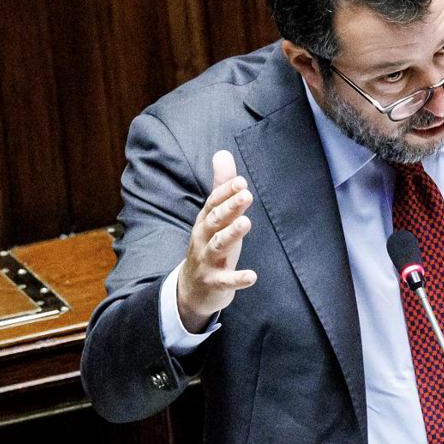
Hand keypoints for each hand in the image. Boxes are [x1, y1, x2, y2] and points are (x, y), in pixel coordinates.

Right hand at [177, 151, 256, 331]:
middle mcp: (204, 239)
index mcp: (205, 222)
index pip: (214, 203)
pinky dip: (238, 279)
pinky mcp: (215, 283)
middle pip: (215, 221)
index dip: (226, 192)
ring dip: (231, 234)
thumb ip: (221, 187)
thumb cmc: (209, 246)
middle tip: (246, 194)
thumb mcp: (215, 217)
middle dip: (229, 207)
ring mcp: (208, 261)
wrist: (192, 290)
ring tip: (247, 223)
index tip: (241, 181)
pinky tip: (252, 276)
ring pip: (218, 246)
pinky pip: (226, 281)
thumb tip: (223, 153)